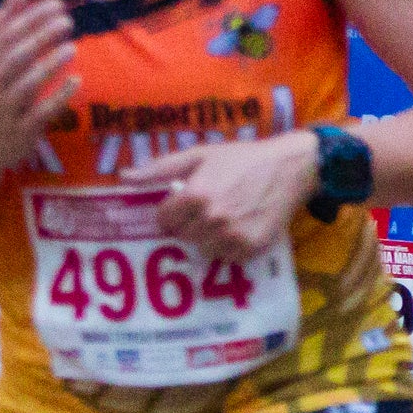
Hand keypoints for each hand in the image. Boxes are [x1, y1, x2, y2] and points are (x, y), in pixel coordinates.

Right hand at [0, 0, 78, 168]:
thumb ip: (5, 23)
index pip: (6, 34)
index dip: (31, 17)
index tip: (56, 3)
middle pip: (15, 57)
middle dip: (40, 37)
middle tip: (67, 20)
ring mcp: (6, 109)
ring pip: (26, 85)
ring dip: (49, 64)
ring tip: (71, 48)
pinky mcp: (21, 130)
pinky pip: (41, 112)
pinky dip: (58, 96)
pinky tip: (77, 80)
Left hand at [156, 131, 313, 264]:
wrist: (288, 169)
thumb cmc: (242, 158)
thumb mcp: (200, 155)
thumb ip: (159, 169)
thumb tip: (123, 177)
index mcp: (195, 195)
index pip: (164, 220)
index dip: (171, 211)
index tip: (183, 203)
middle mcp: (211, 220)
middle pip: (182, 236)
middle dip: (189, 223)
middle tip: (206, 208)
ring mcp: (232, 237)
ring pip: (203, 249)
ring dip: (208, 236)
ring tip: (224, 217)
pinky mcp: (250, 250)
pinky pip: (227, 257)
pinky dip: (229, 246)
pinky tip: (240, 226)